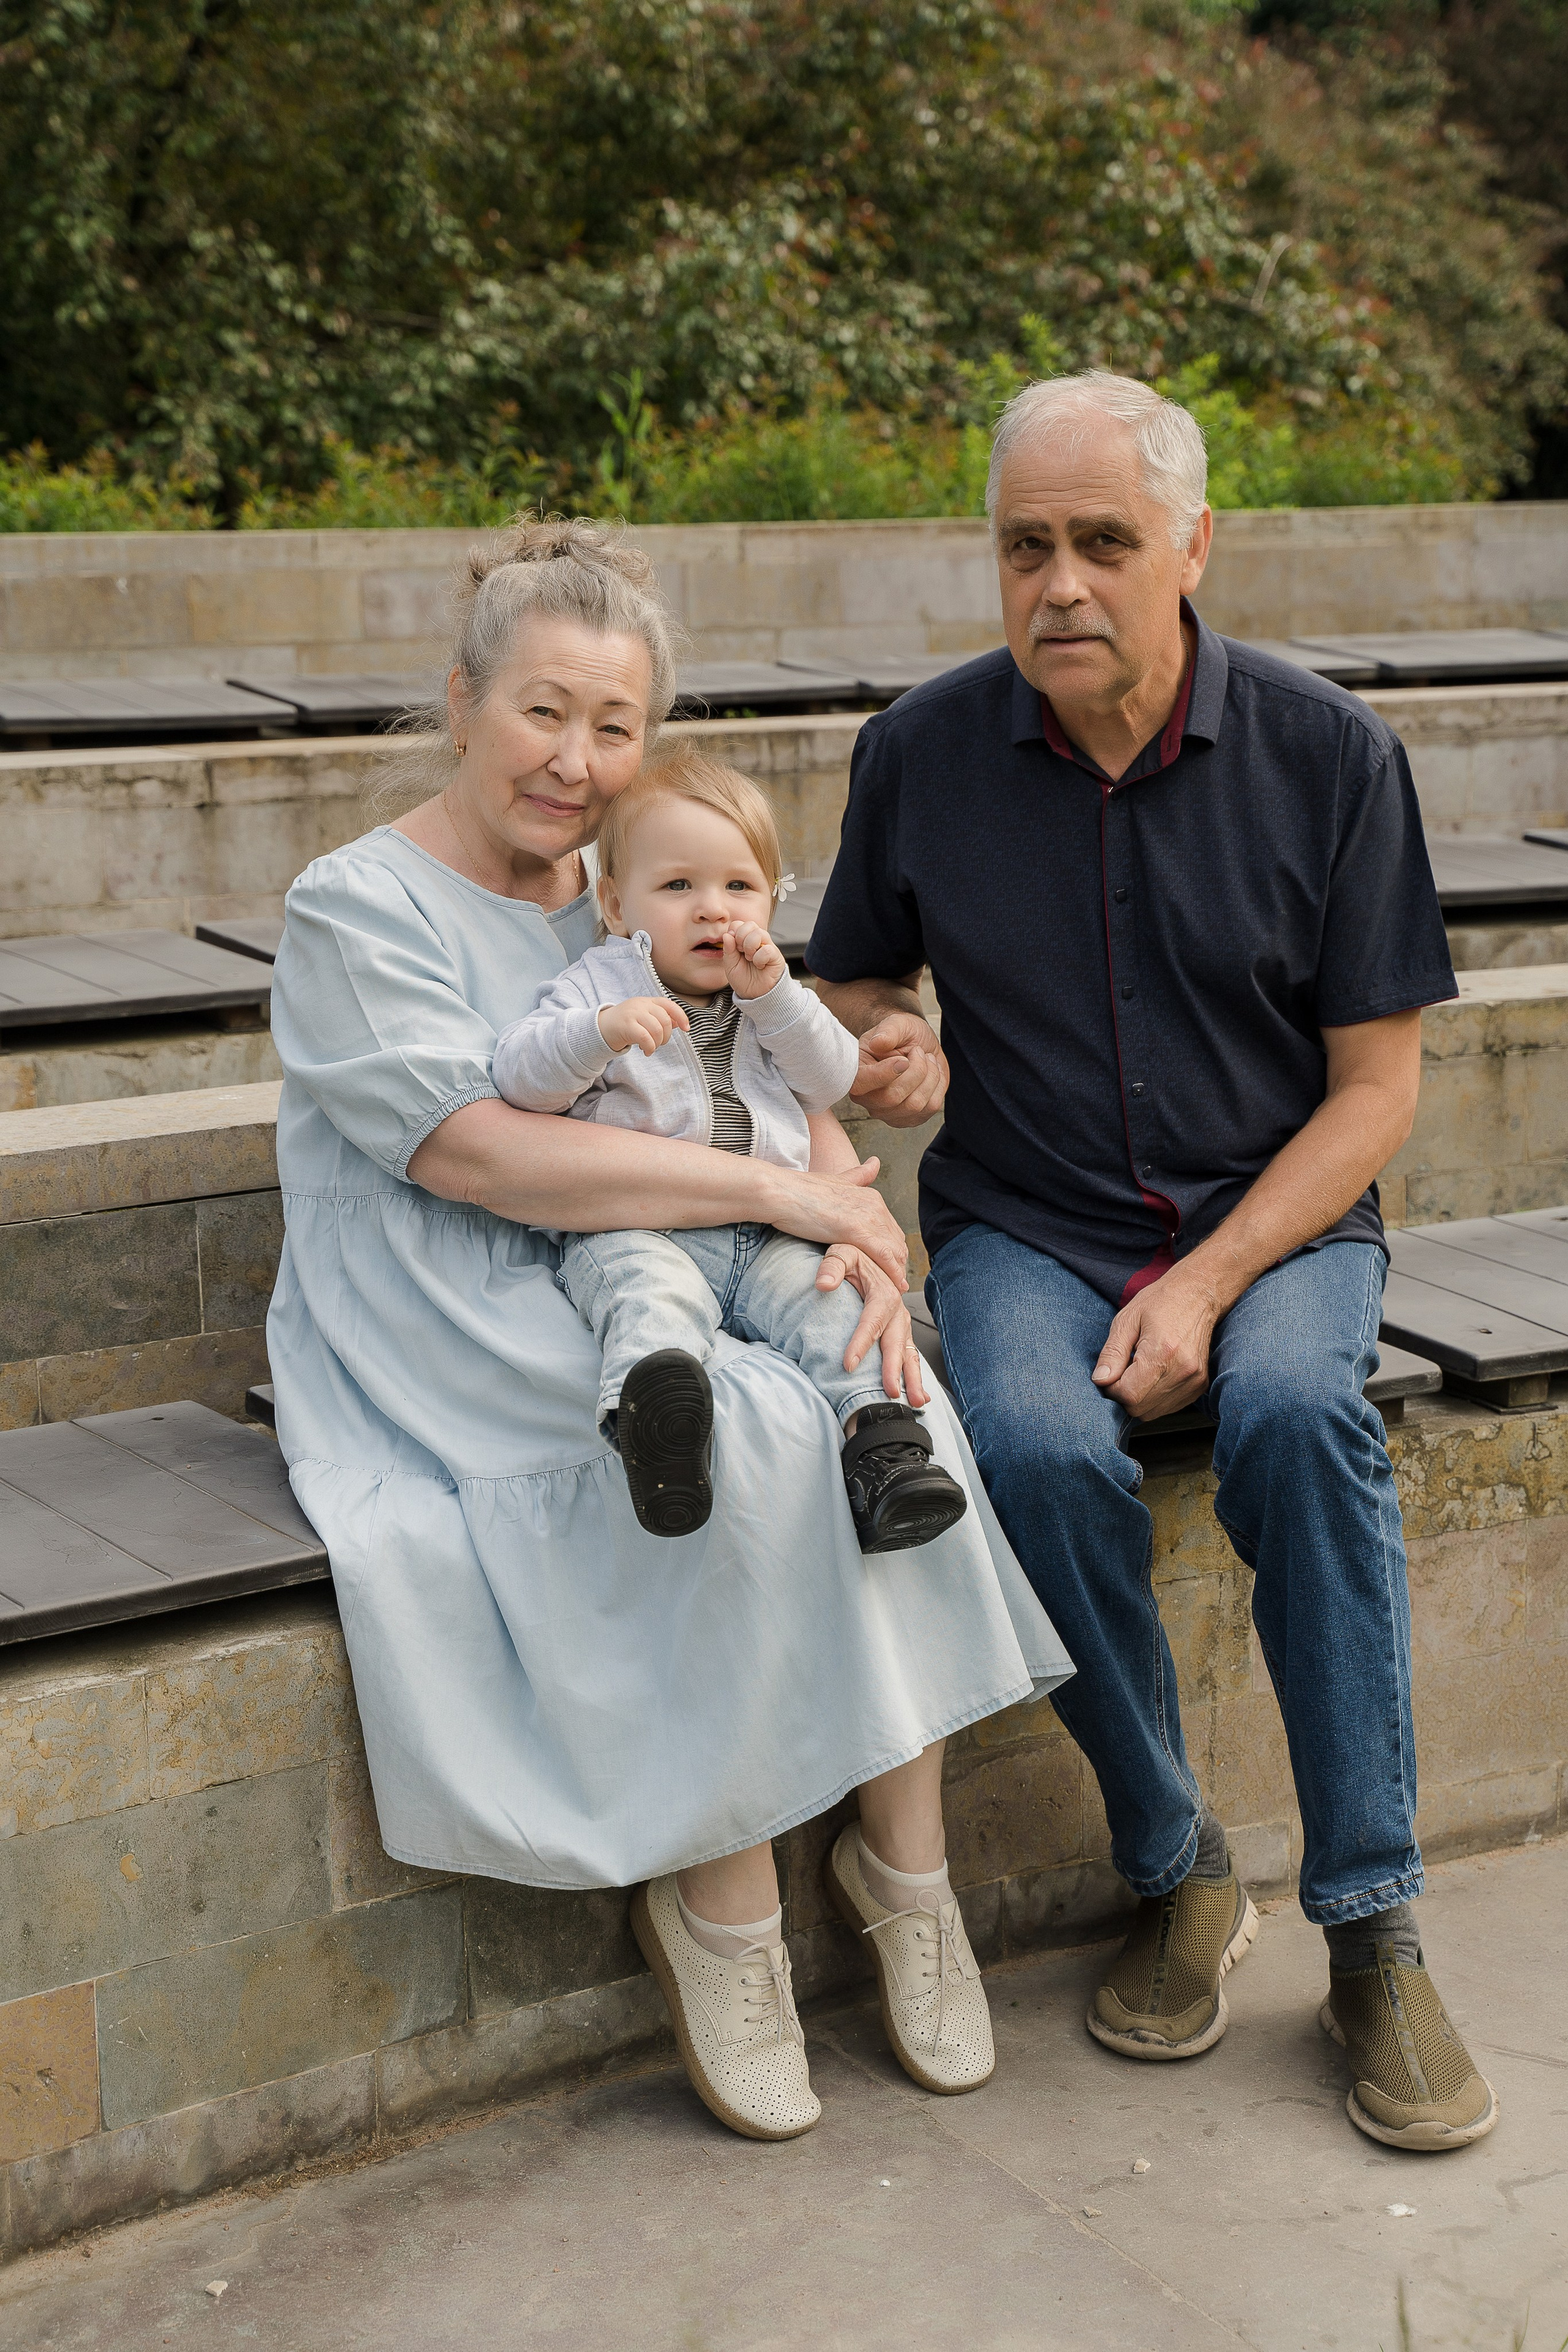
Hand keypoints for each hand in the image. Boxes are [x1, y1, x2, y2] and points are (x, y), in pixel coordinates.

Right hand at [597, 995, 689, 1056]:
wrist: (600, 1028)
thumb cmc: (625, 1025)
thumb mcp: (644, 1018)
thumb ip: (660, 1019)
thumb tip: (678, 1022)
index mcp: (647, 1001)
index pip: (669, 1005)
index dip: (681, 1016)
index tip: (686, 1029)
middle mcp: (641, 1005)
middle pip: (665, 1020)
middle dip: (666, 1036)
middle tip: (659, 1044)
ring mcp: (633, 1014)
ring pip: (657, 1029)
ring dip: (657, 1043)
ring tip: (651, 1048)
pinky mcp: (626, 1025)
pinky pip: (646, 1037)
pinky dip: (650, 1047)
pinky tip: (646, 1051)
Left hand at [722, 920, 785, 1000]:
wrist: (755, 995)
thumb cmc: (744, 979)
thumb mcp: (730, 965)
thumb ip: (728, 950)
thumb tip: (727, 934)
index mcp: (745, 939)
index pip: (739, 924)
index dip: (733, 932)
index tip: (732, 946)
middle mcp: (758, 940)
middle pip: (750, 924)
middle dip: (740, 938)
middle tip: (741, 952)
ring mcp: (768, 946)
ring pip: (759, 933)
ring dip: (749, 947)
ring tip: (750, 959)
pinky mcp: (776, 956)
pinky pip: (767, 949)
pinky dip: (759, 959)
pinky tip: (759, 966)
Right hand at [766, 1157, 909, 1287]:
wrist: (779, 1192)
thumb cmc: (798, 1190)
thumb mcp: (835, 1181)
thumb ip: (858, 1176)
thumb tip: (876, 1162)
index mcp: (871, 1196)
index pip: (891, 1230)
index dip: (893, 1250)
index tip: (891, 1268)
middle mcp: (875, 1205)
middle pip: (897, 1242)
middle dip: (898, 1265)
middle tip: (894, 1285)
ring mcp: (867, 1217)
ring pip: (894, 1251)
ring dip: (896, 1273)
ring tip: (893, 1292)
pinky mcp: (857, 1230)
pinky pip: (884, 1256)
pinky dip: (891, 1273)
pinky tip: (894, 1288)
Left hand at [818, 1245, 928, 1407]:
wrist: (868, 1254)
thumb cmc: (852, 1255)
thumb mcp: (841, 1252)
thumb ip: (832, 1265)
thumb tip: (823, 1283)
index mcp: (883, 1291)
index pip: (871, 1320)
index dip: (861, 1342)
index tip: (847, 1364)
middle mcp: (896, 1310)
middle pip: (895, 1342)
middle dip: (894, 1369)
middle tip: (890, 1391)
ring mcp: (901, 1324)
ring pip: (908, 1353)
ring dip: (913, 1379)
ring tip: (916, 1402)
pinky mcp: (900, 1333)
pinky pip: (909, 1356)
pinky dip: (915, 1376)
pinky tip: (918, 1396)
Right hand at [849, 1011, 947, 1127]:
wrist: (919, 1045)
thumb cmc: (901, 1035)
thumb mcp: (896, 1023)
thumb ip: (888, 1030)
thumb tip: (878, 1042)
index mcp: (856, 1073)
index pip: (860, 1084)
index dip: (883, 1074)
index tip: (903, 1059)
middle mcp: (868, 1098)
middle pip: (892, 1097)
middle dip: (915, 1070)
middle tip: (918, 1051)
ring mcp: (888, 1113)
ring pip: (915, 1104)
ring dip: (929, 1075)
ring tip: (926, 1059)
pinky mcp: (910, 1119)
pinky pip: (931, 1107)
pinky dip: (938, 1085)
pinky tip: (932, 1074)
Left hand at [1091, 1264, 1220, 1420]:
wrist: (1199, 1294)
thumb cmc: (1161, 1302)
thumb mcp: (1126, 1320)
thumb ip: (1112, 1353)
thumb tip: (1100, 1381)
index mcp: (1163, 1352)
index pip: (1128, 1395)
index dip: (1111, 1389)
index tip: (1110, 1371)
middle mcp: (1183, 1371)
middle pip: (1139, 1408)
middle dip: (1122, 1395)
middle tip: (1122, 1369)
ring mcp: (1195, 1381)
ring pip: (1152, 1412)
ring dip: (1137, 1398)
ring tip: (1138, 1369)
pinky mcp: (1200, 1386)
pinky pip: (1168, 1407)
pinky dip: (1153, 1398)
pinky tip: (1153, 1374)